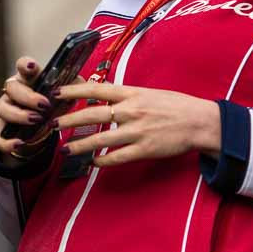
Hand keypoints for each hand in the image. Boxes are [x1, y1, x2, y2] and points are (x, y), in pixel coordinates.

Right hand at [0, 55, 63, 157]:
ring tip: (36, 121)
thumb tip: (81, 83)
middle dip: (28, 96)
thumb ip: (73, 88)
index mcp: (29, 79)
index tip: (32, 67)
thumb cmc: (52, 105)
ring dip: (18, 115)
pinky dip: (6, 141)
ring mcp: (6, 109)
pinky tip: (19, 144)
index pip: (23, 65)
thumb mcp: (64, 96)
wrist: (40, 129)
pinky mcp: (1, 129)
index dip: (25, 64)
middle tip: (45, 105)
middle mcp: (14, 91)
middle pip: (11, 87)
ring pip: (1, 108)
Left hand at [53, 82, 220, 168]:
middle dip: (69, 120)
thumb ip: (125, 96)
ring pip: (101, 140)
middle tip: (52, 125)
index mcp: (132, 93)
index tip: (56, 93)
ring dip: (81, 144)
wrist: (200, 121)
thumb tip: (104, 99)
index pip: (96, 89)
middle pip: (93, 115)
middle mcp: (131, 110)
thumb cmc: (175, 106)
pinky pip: (117, 157)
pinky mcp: (144, 149)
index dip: (73, 90)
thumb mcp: (148, 93)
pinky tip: (93, 162)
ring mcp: (137, 131)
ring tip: (66, 148)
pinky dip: (103, 160)